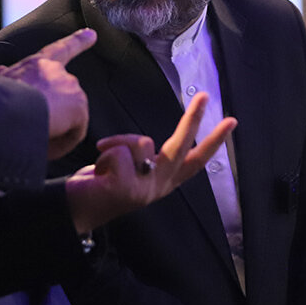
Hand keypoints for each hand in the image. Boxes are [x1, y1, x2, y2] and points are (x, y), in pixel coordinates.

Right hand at [0, 29, 95, 157]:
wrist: (3, 110)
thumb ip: (6, 77)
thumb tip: (1, 72)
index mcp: (36, 64)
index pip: (60, 49)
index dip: (77, 41)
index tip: (92, 34)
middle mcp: (56, 70)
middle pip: (64, 97)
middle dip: (56, 113)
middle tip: (38, 129)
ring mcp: (70, 87)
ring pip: (68, 118)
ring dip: (55, 131)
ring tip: (36, 140)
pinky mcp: (79, 106)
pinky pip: (75, 133)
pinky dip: (62, 143)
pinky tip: (46, 147)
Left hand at [65, 92, 236, 232]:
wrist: (74, 210)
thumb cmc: (100, 185)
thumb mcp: (129, 168)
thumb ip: (143, 156)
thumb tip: (145, 144)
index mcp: (162, 182)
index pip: (194, 160)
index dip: (214, 141)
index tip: (231, 122)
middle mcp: (159, 188)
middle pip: (181, 147)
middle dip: (193, 119)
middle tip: (204, 95)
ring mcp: (145, 190)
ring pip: (140, 142)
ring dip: (116, 144)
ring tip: (104, 163)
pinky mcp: (127, 188)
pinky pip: (119, 150)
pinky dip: (103, 154)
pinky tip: (98, 173)